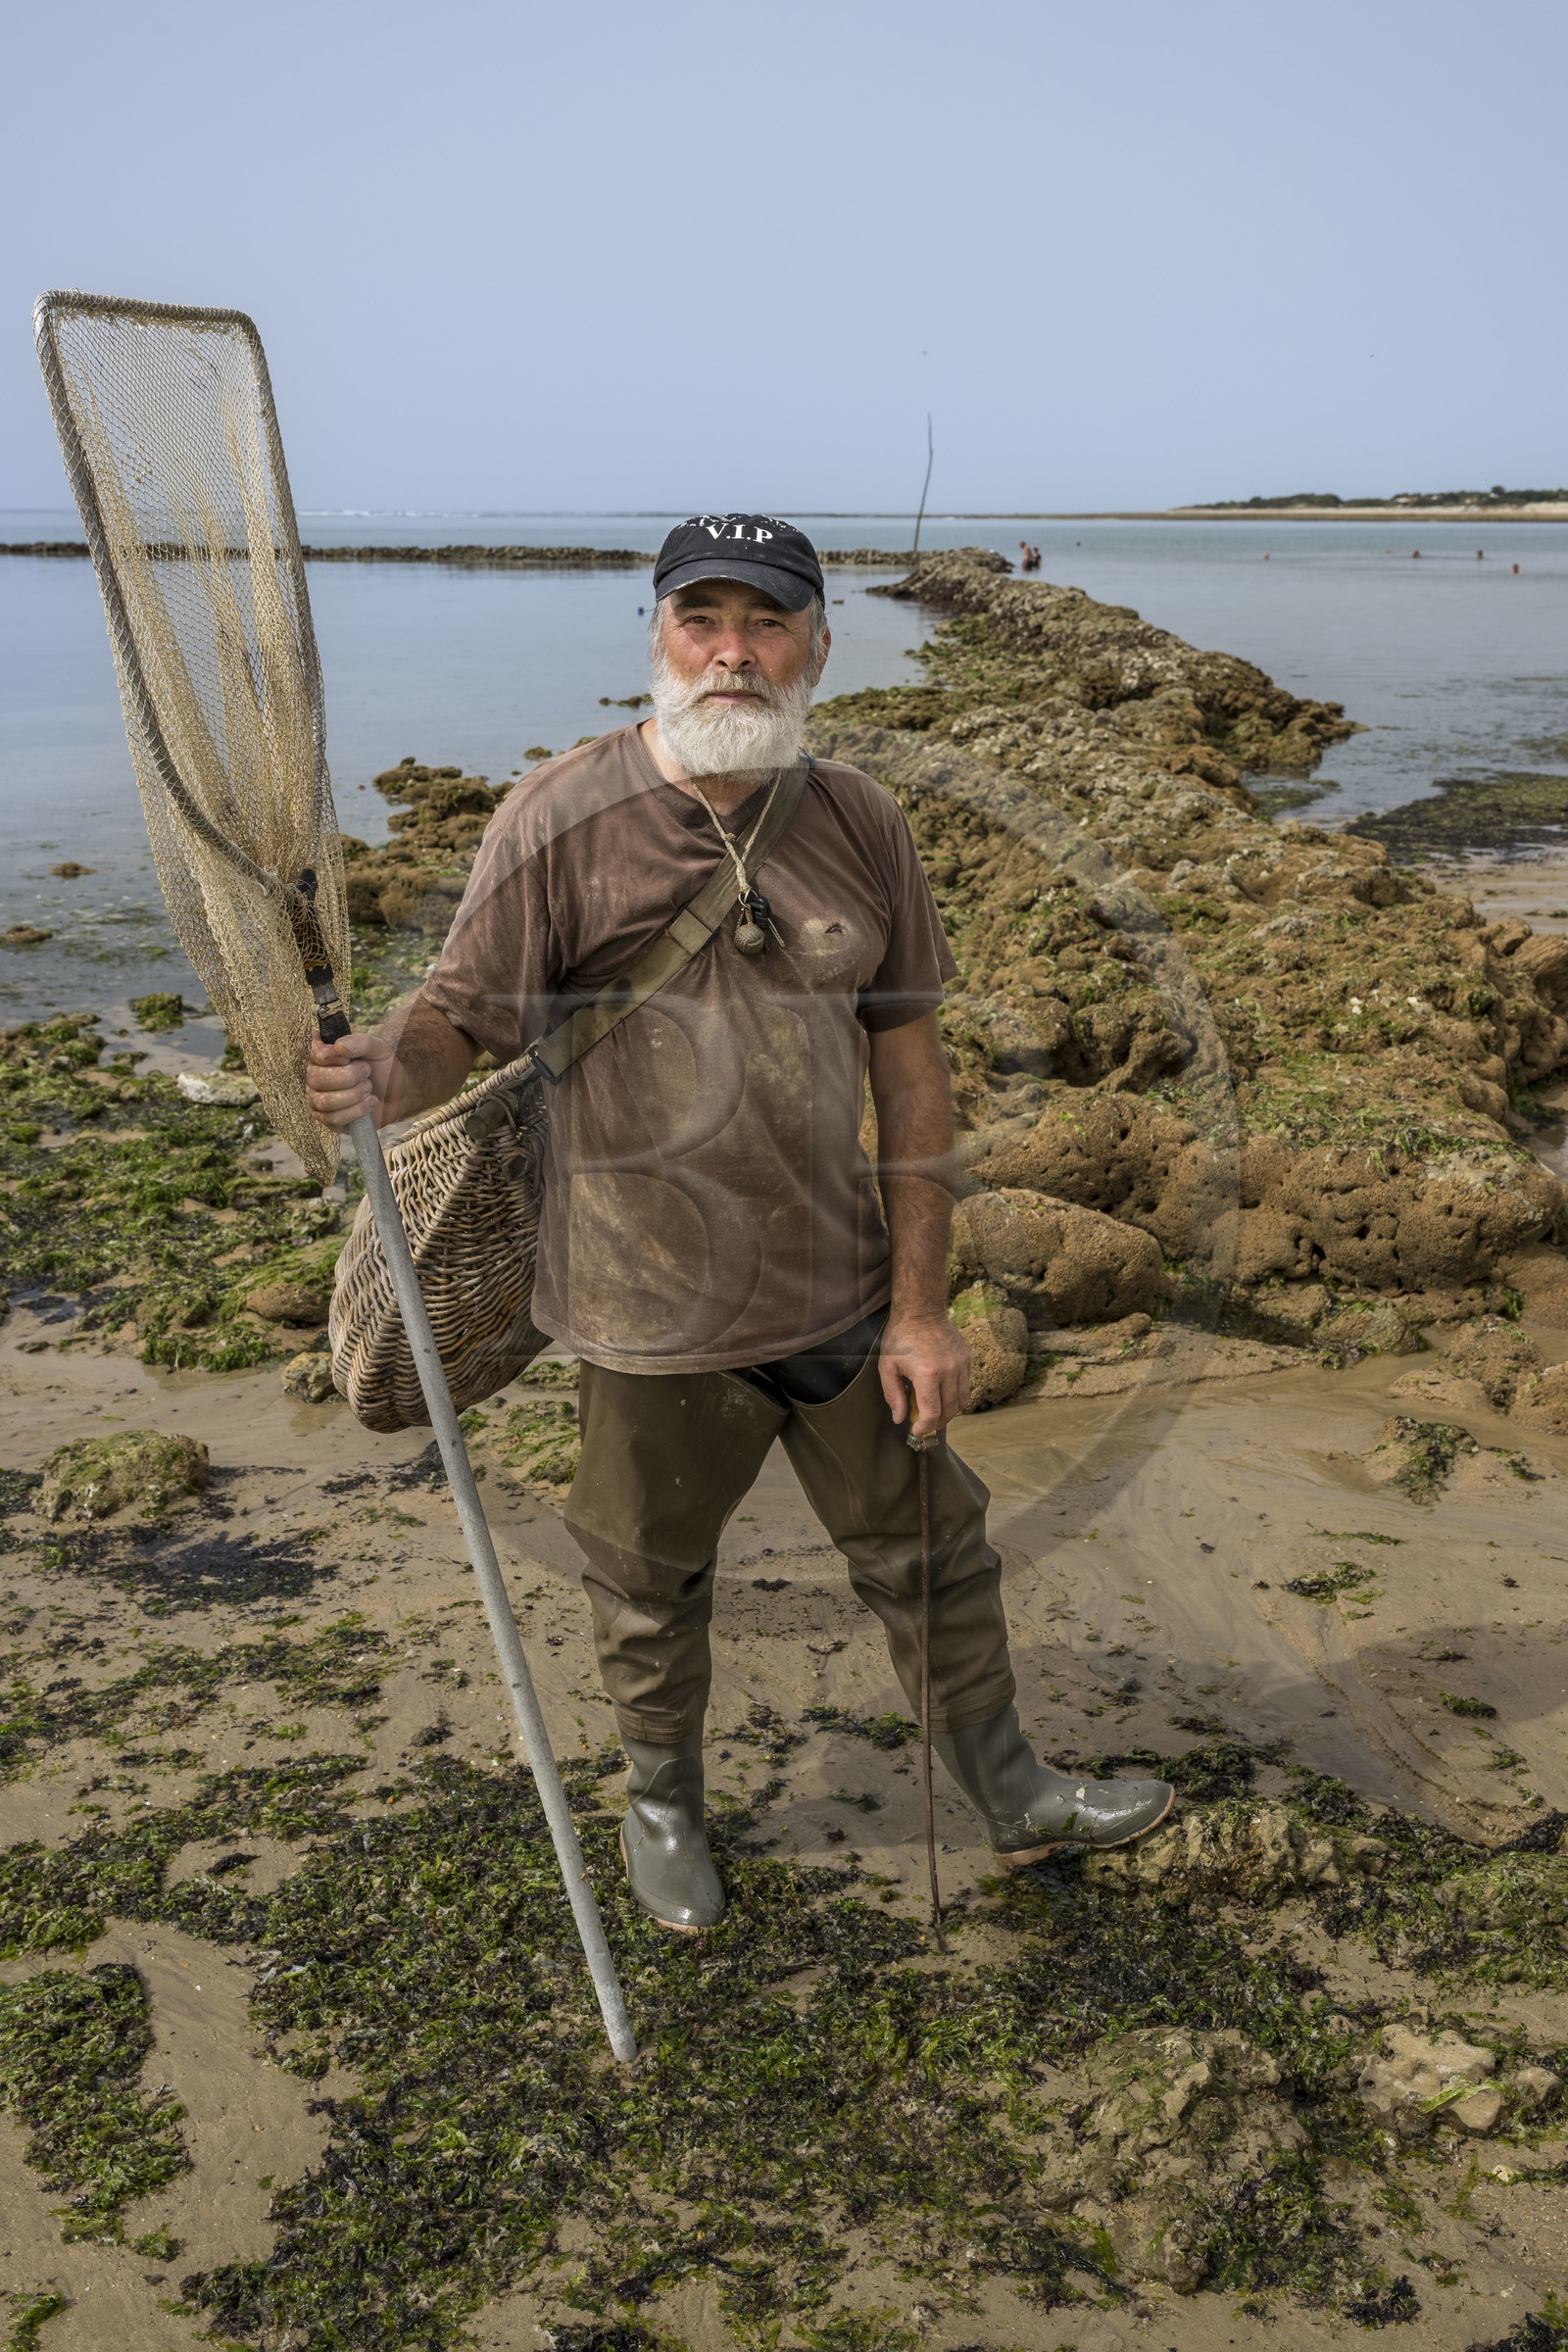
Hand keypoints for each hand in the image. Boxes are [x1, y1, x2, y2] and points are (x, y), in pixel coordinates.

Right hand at [306, 1031, 396, 1129]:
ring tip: (369, 1088)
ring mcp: (318, 1100)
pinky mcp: (328, 1120)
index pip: (312, 1053)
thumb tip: (339, 1046)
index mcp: (323, 1055)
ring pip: (325, 1101)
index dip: (329, 1056)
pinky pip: (334, 1119)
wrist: (398, 1094)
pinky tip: (369, 1103)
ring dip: (354, 1094)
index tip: (348, 1059)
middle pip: (317, 1079)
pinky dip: (357, 1110)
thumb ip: (360, 1042)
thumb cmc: (383, 1068)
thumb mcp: (378, 1048)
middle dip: (348, 1077)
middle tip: (367, 1073)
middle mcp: (315, 1077)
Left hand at [879, 1310, 970, 1437]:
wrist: (921, 1310)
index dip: (924, 1427)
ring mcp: (960, 1364)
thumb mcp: (887, 1366)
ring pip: (962, 1401)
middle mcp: (948, 1371)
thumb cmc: (901, 1337)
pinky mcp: (966, 1359)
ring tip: (936, 1412)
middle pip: (949, 1411)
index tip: (916, 1429)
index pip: (932, 1413)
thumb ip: (893, 1395)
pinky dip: (956, 1396)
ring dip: (950, 1412)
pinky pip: (966, 1385)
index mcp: (927, 1374)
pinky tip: (943, 1393)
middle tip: (925, 1423)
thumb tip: (899, 1418)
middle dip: (937, 1423)